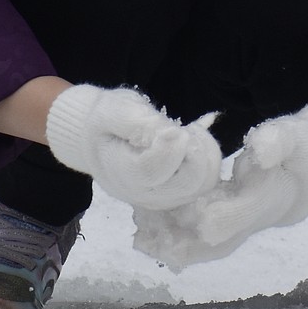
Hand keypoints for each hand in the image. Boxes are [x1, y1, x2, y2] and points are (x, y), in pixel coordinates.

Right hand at [45, 83, 222, 209]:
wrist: (100, 140)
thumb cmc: (104, 122)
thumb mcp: (109, 110)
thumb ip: (134, 120)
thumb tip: (164, 131)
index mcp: (121, 175)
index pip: (152, 171)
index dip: (169, 147)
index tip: (173, 127)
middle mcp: (144, 194)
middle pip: (188, 181)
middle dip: (194, 149)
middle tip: (181, 128)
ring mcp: (165, 198)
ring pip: (204, 182)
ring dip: (204, 151)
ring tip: (187, 132)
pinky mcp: (179, 194)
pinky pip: (207, 180)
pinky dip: (208, 157)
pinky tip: (191, 140)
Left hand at [133, 99, 307, 268]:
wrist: (301, 176)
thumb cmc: (296, 151)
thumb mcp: (293, 136)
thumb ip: (276, 141)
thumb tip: (258, 151)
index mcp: (270, 197)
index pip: (248, 210)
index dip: (227, 214)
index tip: (200, 217)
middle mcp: (251, 220)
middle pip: (222, 240)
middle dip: (190, 241)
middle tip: (156, 239)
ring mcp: (238, 227)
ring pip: (207, 246)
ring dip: (176, 246)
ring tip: (143, 241)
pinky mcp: (224, 225)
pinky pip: (199, 240)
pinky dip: (174, 240)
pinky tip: (145, 235)